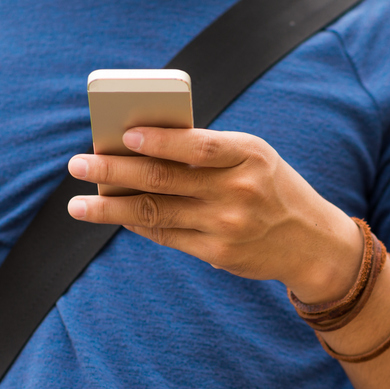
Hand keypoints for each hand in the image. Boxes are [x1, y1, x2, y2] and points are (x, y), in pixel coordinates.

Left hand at [67, 127, 363, 302]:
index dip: (160, 140)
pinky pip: (166, 236)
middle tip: (77, 164)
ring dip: (111, 208)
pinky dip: (136, 224)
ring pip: (156, 213)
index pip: (198, 146)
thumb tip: (137, 147)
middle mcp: (239, 191)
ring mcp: (227, 226)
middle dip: (114, 171)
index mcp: (249, 155)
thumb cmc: (271, 186)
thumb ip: (207, 151)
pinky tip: (113, 216)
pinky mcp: (218, 254)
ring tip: (78, 205)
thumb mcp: (254, 158)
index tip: (123, 134)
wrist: (312, 242)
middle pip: (164, 180)